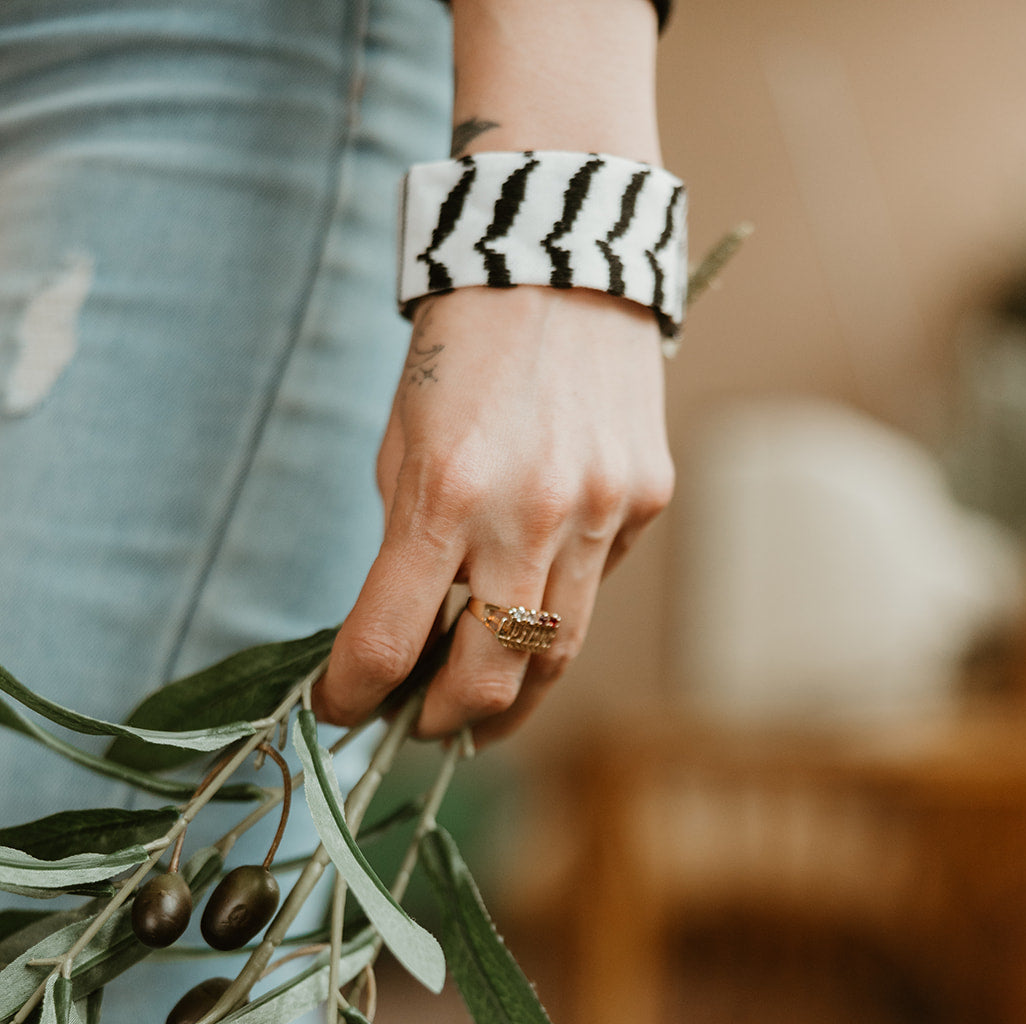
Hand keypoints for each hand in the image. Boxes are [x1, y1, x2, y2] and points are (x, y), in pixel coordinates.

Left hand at [313, 285, 673, 742]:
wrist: (558, 254)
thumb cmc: (459, 352)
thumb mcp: (403, 446)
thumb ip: (404, 548)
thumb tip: (404, 641)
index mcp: (442, 495)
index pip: (386, 641)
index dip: (352, 696)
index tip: (339, 710)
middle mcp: (528, 515)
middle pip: (487, 679)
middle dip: (442, 721)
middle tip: (418, 725)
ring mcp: (598, 512)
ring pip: (555, 654)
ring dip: (508, 697)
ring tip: (477, 709)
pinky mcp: (644, 500)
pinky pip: (596, 586)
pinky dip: (558, 606)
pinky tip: (533, 592)